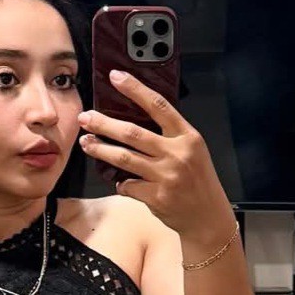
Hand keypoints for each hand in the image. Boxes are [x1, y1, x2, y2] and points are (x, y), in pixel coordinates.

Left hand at [77, 71, 234, 245]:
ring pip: (124, 158)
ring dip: (101, 149)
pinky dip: (121, 183)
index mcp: (187, 137)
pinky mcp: (157, 197)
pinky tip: (120, 181)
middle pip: (133, 133)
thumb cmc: (198, 181)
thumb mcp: (192, 151)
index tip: (116, 77)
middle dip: (104, 124)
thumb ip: (169, 136)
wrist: (209, 217)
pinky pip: (128, 185)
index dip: (135, 89)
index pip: (158, 105)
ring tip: (86, 142)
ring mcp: (166, 176)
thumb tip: (133, 122)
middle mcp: (177, 154)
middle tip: (85, 118)